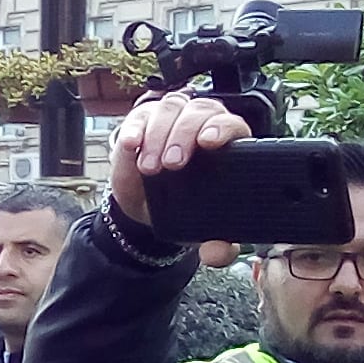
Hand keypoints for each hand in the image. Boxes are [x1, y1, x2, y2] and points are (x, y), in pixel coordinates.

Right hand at [108, 89, 257, 250]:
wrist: (147, 210)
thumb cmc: (183, 210)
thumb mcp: (202, 230)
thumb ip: (217, 244)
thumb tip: (218, 253)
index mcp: (227, 145)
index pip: (231, 125)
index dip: (221, 128)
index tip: (209, 142)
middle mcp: (201, 124)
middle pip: (200, 111)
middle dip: (184, 134)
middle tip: (172, 164)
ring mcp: (172, 118)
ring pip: (171, 109)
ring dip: (159, 134)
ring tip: (150, 168)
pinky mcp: (143, 120)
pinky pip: (140, 115)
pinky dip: (135, 128)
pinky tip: (132, 145)